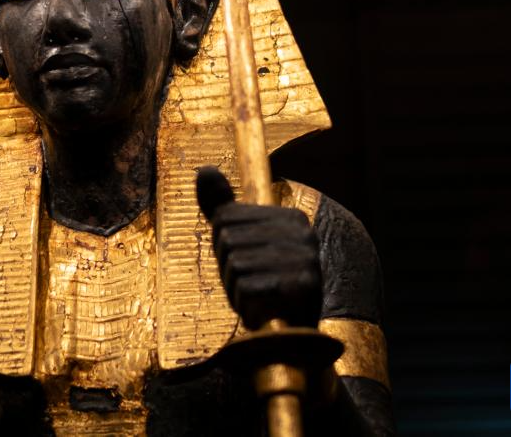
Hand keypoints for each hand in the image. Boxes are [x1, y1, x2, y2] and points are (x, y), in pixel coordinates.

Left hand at [196, 166, 322, 329]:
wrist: (292, 341)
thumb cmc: (263, 287)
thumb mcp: (238, 244)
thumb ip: (222, 207)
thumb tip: (204, 169)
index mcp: (290, 217)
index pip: (224, 217)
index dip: (223, 247)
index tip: (246, 264)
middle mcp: (303, 232)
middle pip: (228, 241)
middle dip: (228, 272)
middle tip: (251, 288)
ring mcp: (306, 259)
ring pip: (235, 266)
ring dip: (236, 292)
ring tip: (257, 301)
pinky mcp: (304, 288)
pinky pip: (247, 289)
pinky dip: (246, 307)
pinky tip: (263, 313)